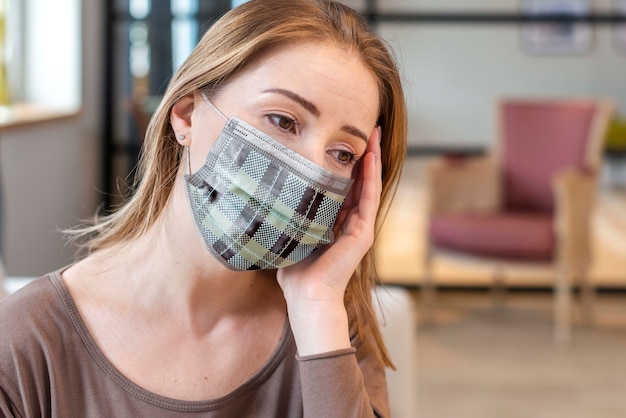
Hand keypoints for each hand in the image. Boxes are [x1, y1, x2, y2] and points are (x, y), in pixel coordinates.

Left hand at [276, 126, 381, 354]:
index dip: (346, 164)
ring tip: (373, 134)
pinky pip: (369, 197)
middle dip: (362, 155)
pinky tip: (371, 156)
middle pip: (360, 181)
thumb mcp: (290, 233)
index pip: (344, 186)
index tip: (343, 141)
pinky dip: (371, 176)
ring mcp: (360, 227)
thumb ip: (287, 215)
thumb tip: (264, 193)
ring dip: (372, 158)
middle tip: (365, 129)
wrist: (306, 295)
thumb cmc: (294, 271)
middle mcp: (350, 222)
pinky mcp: (363, 232)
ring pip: (369, 185)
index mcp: (335, 223)